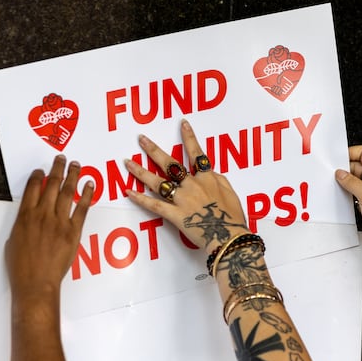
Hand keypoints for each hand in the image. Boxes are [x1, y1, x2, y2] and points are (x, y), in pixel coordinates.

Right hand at [5, 155, 93, 299]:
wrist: (36, 283)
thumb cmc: (21, 267)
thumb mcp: (13, 240)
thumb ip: (23, 224)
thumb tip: (30, 216)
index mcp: (25, 216)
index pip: (33, 187)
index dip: (38, 175)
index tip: (42, 169)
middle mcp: (42, 214)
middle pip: (51, 184)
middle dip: (57, 168)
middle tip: (61, 159)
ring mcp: (59, 221)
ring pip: (67, 192)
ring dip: (73, 175)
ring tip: (76, 165)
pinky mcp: (73, 231)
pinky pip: (82, 208)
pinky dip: (87, 195)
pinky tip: (90, 185)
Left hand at [125, 120, 249, 254]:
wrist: (229, 236)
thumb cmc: (233, 218)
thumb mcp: (231, 193)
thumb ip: (218, 180)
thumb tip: (209, 172)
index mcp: (207, 178)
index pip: (197, 153)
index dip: (190, 138)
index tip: (182, 124)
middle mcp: (192, 185)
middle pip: (170, 164)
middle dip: (153, 150)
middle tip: (141, 139)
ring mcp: (182, 199)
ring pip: (157, 182)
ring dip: (140, 171)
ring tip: (127, 162)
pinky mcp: (174, 215)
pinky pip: (154, 205)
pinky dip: (140, 199)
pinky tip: (129, 192)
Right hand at [335, 145, 361, 251]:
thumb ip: (351, 182)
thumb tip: (341, 174)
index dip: (352, 152)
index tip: (339, 157)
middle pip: (358, 165)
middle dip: (345, 168)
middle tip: (334, 172)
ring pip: (355, 179)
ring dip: (346, 181)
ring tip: (337, 184)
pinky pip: (355, 191)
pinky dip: (347, 192)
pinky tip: (342, 195)